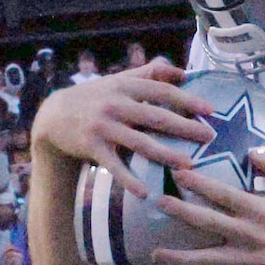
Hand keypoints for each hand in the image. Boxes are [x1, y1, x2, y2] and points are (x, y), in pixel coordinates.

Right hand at [29, 60, 215, 199]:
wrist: (54, 116)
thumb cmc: (95, 97)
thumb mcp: (119, 81)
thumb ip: (149, 73)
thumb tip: (181, 71)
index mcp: (125, 86)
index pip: (162, 91)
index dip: (187, 99)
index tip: (210, 110)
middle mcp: (115, 104)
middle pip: (156, 116)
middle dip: (185, 126)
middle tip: (210, 137)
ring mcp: (103, 126)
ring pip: (139, 142)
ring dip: (165, 154)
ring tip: (188, 164)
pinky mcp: (92, 146)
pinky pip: (114, 165)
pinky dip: (129, 180)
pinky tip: (145, 193)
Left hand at [156, 152, 264, 264]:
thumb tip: (251, 153)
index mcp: (259, 210)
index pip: (223, 194)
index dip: (199, 182)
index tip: (178, 172)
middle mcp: (248, 235)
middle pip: (207, 222)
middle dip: (181, 212)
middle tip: (159, 203)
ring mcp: (246, 261)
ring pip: (206, 259)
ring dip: (179, 257)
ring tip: (156, 254)